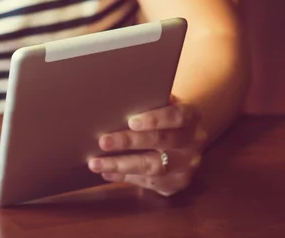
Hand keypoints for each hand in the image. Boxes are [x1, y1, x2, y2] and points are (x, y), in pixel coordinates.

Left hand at [88, 96, 206, 195]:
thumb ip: (147, 103)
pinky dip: (124, 177)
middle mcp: (193, 142)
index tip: (131, 121)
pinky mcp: (176, 183)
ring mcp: (186, 166)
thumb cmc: (166, 114)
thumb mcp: (164, 104)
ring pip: (153, 168)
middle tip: (103, 142)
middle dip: (129, 142)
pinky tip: (106, 172)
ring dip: (121, 165)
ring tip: (95, 163)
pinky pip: (148, 183)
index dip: (154, 119)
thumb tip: (114, 105)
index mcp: (191, 117)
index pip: (176, 117)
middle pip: (161, 142)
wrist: (191, 136)